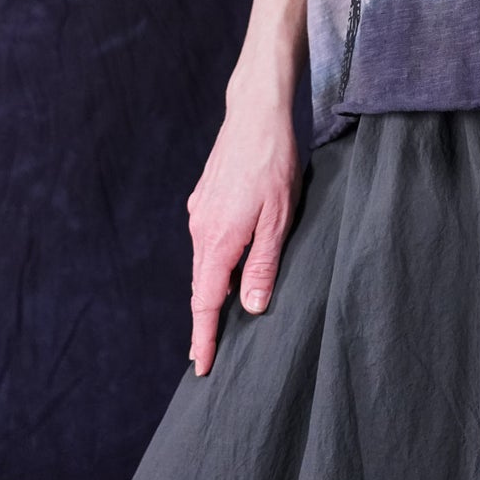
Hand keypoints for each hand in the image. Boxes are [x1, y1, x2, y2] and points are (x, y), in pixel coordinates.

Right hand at [185, 99, 301, 376]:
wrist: (256, 113)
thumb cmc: (274, 163)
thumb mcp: (279, 218)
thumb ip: (263, 265)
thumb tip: (250, 308)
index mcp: (217, 240)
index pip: (205, 302)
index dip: (204, 337)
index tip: (202, 366)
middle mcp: (201, 228)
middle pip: (201, 285)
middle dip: (206, 318)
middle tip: (210, 351)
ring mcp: (200, 210)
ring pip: (205, 261)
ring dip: (213, 287)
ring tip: (224, 314)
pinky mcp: (205, 196)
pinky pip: (207, 240)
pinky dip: (216, 260)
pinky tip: (231, 263)